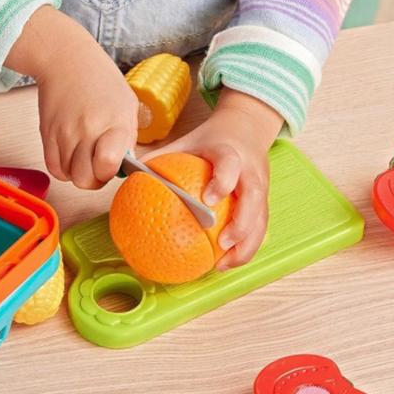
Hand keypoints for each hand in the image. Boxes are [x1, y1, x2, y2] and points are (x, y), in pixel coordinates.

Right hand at [7, 5, 137, 188]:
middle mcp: (88, 129)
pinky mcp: (47, 134)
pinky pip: (54, 168)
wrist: (67, 60)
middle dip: (94, 179)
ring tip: (85, 156)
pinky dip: (64, 169)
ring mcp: (64, 132)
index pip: (108, 164)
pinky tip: (71, 156)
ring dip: (78, 173)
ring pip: (69, 177)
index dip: (110, 171)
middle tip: (98, 165)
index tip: (112, 163)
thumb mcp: (127, 104)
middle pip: (85, 179)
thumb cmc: (102, 81)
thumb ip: (128, 138)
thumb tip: (123, 167)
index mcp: (114, 121)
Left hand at [146, 89, 282, 268]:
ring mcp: (261, 187)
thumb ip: (161, 157)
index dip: (223, 181)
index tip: (208, 200)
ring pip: (261, 219)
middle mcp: (250, 170)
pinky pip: (260, 228)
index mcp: (230, 152)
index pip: (230, 165)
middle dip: (242, 223)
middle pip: (254, 197)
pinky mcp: (265, 201)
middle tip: (222, 243)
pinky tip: (226, 263)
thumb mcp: (187, 141)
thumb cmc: (211, 140)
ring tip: (224, 264)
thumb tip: (129, 175)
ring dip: (247, 244)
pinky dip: (246, 247)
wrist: (246, 128)